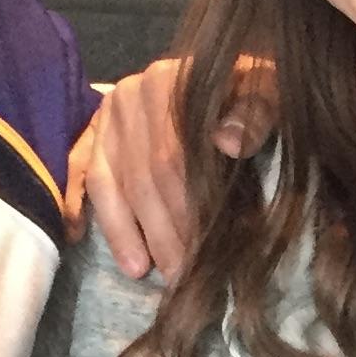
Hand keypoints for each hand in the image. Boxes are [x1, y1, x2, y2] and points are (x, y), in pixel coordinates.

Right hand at [69, 56, 273, 278]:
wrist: (232, 82)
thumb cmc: (253, 97)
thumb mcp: (268, 96)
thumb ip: (256, 113)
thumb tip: (229, 142)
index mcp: (169, 81)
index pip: (170, 157)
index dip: (185, 208)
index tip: (203, 250)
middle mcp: (130, 94)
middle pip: (141, 175)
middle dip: (161, 231)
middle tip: (180, 275)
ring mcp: (108, 116)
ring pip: (111, 183)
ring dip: (126, 233)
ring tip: (143, 272)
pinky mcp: (95, 134)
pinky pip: (88, 180)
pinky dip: (90, 212)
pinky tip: (92, 242)